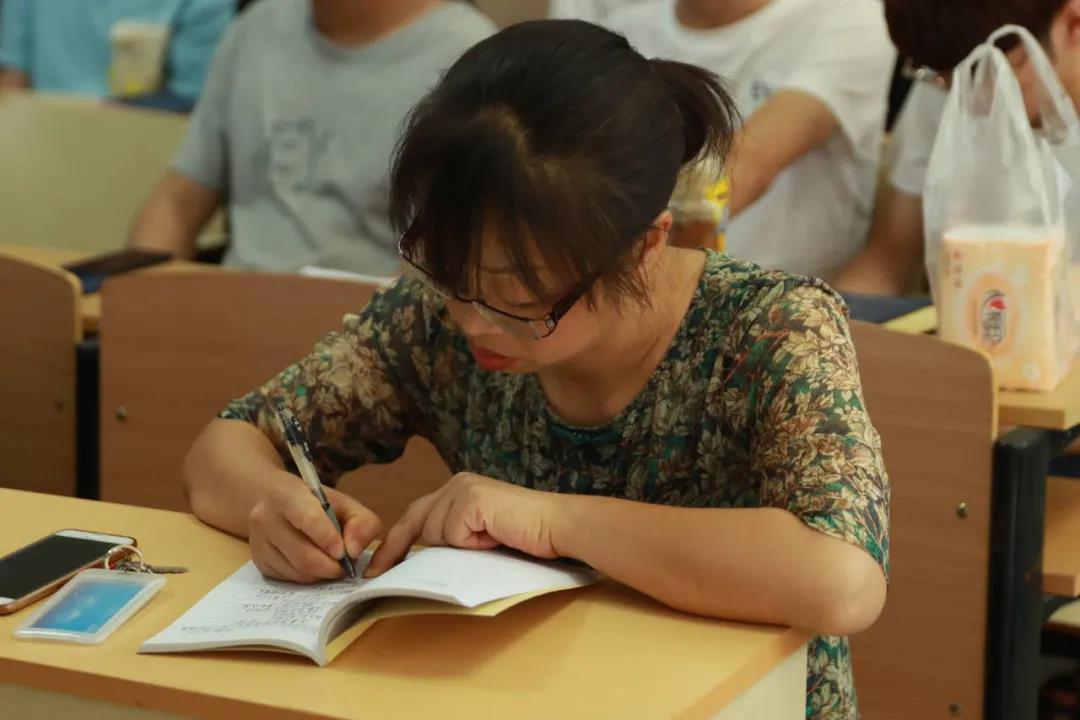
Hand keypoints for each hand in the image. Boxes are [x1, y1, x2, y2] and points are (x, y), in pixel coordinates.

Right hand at [248, 475, 381, 582]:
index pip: (308, 519)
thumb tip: (354, 551)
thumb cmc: (314, 502)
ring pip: (297, 572)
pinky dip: (307, 577)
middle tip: (345, 566)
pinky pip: (288, 579)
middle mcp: (265, 518)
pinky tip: (314, 565)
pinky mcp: (259, 562)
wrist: (272, 501)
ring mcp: (258, 542)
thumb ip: (361, 521)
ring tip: (332, 564)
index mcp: (287, 494)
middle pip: (303, 555)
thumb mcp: (343, 502)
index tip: (345, 553)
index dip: (329, 540)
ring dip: (321, 574)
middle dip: (331, 566)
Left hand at [365, 473, 560, 576]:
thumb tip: (417, 561)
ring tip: (489, 542)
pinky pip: (453, 534)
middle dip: (394, 549)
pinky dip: (470, 544)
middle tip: (375, 575)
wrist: (557, 526)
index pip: (416, 515)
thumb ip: (454, 537)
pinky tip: (494, 537)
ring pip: (434, 532)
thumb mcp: (479, 537)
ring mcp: (464, 489)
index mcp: (459, 489)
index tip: (375, 568)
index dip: (393, 543)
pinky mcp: (472, 500)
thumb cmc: (526, 537)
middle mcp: (457, 483)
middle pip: (414, 520)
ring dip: (457, 548)